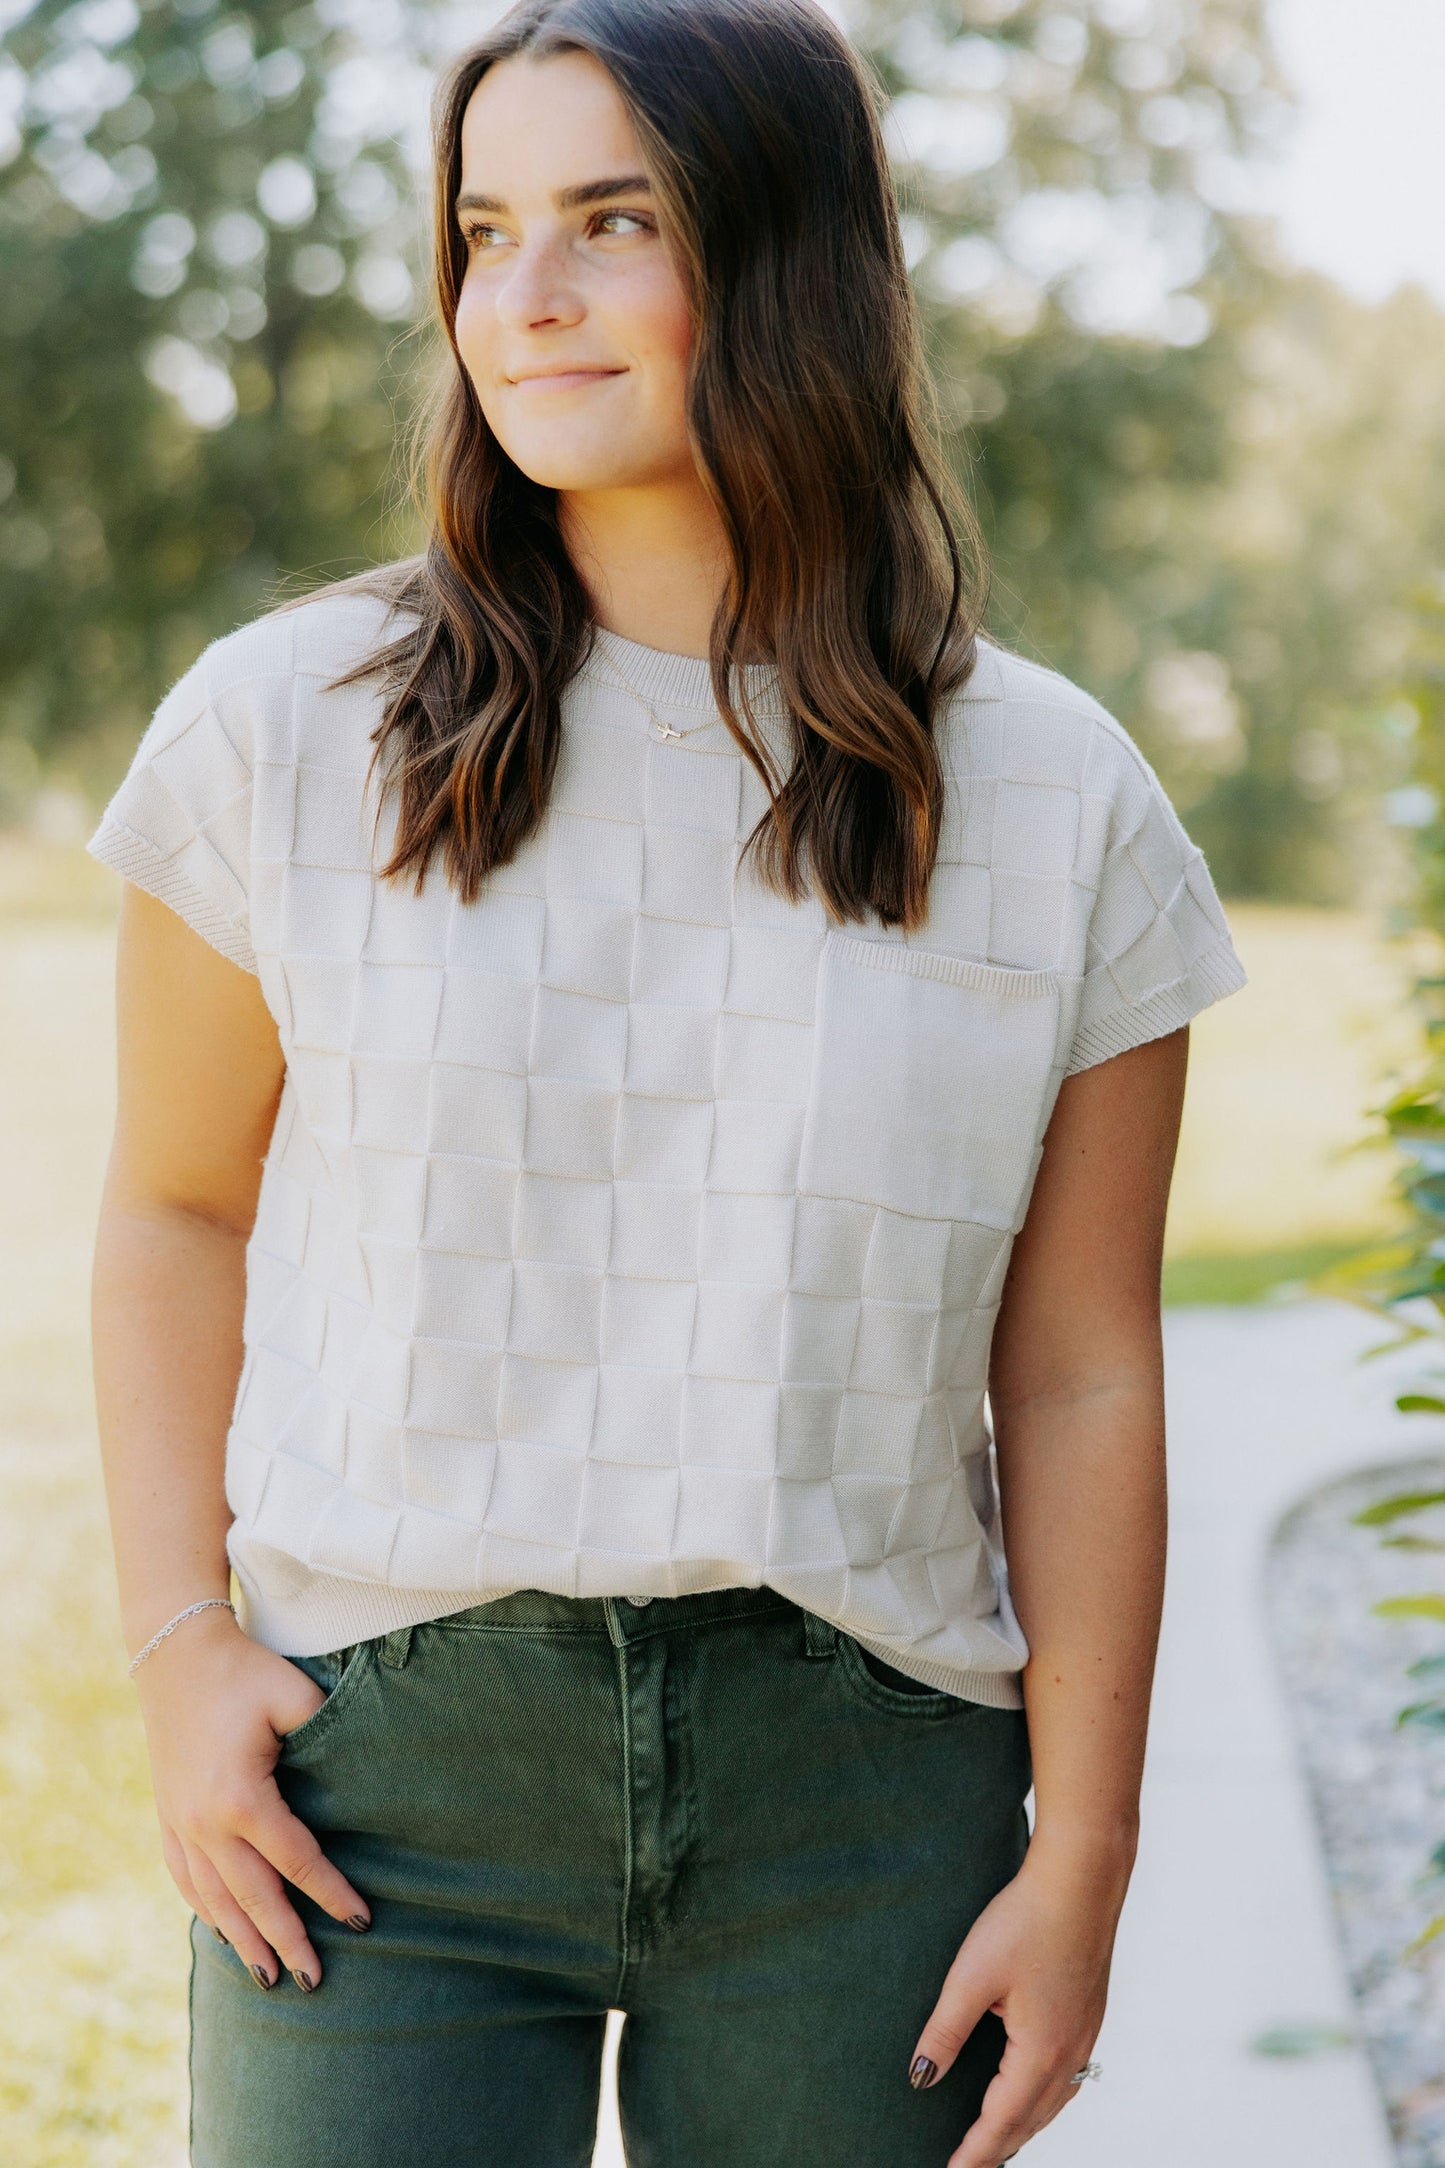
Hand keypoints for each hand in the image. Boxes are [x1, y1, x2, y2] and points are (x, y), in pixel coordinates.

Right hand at [131, 1604, 370, 1990]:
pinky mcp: (167, 1816)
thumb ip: (329, 1731)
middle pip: (254, 1897)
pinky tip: (222, 1932)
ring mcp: (180, 1823)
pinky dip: (205, 1909)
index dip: (330, 1893)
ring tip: (267, 1977)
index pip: (296, 1861)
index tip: (362, 1920)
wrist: (175, 1655)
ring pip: (214, 1898)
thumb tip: (368, 1767)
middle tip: (314, 1979)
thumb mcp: (294, 1694)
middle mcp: (205, 1823)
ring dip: (242, 1939)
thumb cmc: (245, 1672)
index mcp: (242, 1798)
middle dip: (286, 1940)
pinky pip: (185, 1878)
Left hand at [907, 1830, 1130, 2166]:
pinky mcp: (1089, 2013)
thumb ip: (944, 2031)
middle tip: (968, 2167)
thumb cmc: (1027, 1921)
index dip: (974, 2154)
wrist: (1082, 1878)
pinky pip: (1066, 2077)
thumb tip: (921, 2078)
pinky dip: (1043, 2099)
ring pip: (1053, 2102)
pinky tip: (1033, 2089)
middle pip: (1030, 2121)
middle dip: (998, 2148)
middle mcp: (1070, 2053)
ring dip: (1022, 2126)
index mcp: (1040, 2053)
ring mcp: (1085, 2034)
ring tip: (996, 2141)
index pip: (1001, 2122)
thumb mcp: (972, 1977)